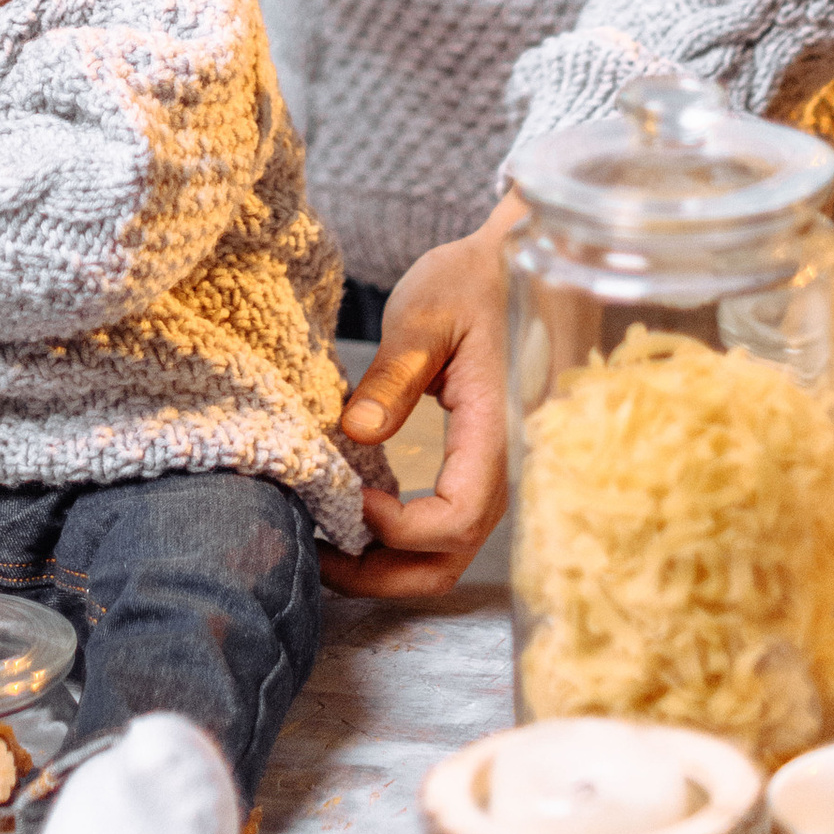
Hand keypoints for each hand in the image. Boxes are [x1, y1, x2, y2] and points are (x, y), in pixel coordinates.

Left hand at [324, 196, 519, 602]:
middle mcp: (507, 464)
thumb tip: (356, 431)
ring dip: (391, 565)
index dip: (400, 528)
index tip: (349, 499)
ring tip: (330, 547)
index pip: (459, 515)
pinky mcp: (483, 465)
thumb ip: (393, 375)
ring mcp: (499, 470)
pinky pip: (451, 524)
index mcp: (499, 429)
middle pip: (453, 555)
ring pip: (452, 551)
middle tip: (319, 554)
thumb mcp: (423, 313)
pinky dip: (406, 541)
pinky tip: (361, 518)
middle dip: (384, 573)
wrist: (514, 261)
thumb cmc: (471, 279)